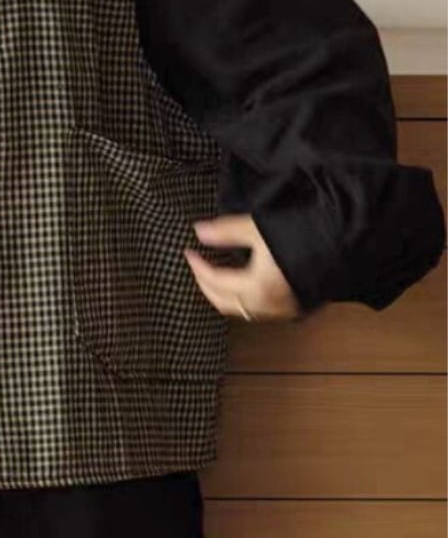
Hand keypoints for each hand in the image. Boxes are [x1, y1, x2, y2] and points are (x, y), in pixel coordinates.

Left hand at [183, 213, 303, 321]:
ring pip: (241, 309)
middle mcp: (268, 304)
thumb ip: (227, 231)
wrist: (349, 243)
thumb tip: (200, 231)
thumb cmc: (308, 234)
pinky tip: (244, 283)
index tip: (188, 253)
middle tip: (198, 267)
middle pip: (224, 302)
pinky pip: (259, 309)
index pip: (214, 282)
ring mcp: (283, 309)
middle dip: (206, 286)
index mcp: (257, 286)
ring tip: (216, 274)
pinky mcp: (295, 306)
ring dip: (224, 295)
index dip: (198, 267)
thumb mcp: (261, 228)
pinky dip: (243, 298)